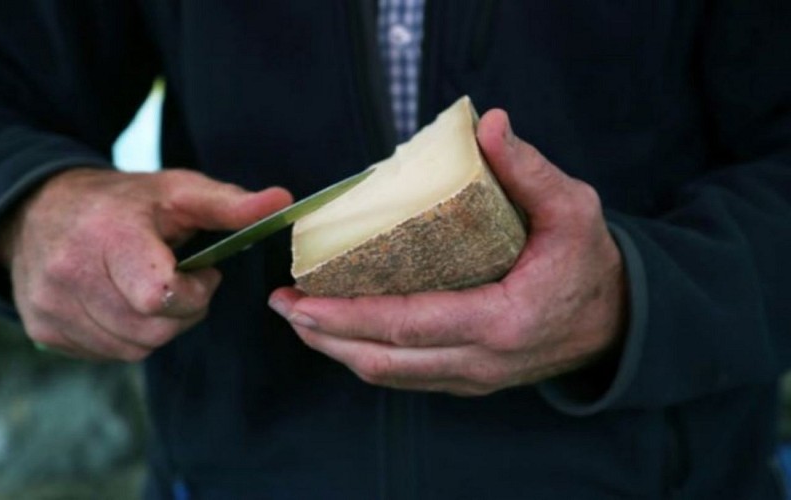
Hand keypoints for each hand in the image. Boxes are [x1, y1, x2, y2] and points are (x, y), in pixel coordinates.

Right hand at [0, 168, 290, 360]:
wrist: (41, 210)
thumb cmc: (126, 202)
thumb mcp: (179, 192)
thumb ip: (230, 205)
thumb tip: (283, 202)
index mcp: (109, 235)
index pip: (159, 296)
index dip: (193, 293)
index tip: (201, 274)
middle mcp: (70, 273)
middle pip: (152, 329)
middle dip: (182, 312)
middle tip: (181, 283)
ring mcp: (52, 305)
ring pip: (132, 348)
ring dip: (157, 327)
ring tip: (152, 290)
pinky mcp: (43, 328)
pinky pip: (107, 354)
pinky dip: (127, 337)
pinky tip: (124, 304)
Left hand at [269, 109, 626, 395]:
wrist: (615, 322)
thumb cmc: (591, 263)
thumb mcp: (573, 210)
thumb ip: (530, 170)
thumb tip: (489, 125)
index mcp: (503, 321)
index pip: (409, 325)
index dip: (348, 316)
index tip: (301, 299)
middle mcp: (481, 361)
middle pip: (386, 359)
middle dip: (326, 335)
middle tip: (283, 305)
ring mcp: (474, 377)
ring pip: (391, 375)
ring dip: (339, 349)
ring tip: (301, 318)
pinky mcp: (470, 379)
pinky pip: (408, 375)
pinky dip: (368, 355)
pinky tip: (343, 332)